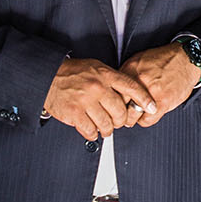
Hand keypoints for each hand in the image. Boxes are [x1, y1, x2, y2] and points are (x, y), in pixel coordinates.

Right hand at [42, 56, 156, 141]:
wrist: (48, 75)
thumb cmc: (73, 72)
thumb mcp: (96, 68)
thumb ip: (112, 79)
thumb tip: (130, 93)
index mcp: (105, 75)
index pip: (131, 87)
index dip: (144, 99)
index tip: (151, 108)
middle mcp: (97, 87)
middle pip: (120, 111)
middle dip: (121, 121)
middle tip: (118, 122)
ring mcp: (85, 101)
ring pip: (107, 124)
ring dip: (108, 130)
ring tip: (105, 128)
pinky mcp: (74, 113)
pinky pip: (90, 131)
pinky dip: (93, 133)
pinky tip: (92, 129)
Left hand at [117, 43, 200, 126]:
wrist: (186, 59)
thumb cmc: (164, 59)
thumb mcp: (140, 59)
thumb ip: (127, 73)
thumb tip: (116, 87)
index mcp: (131, 69)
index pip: (113, 90)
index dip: (111, 99)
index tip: (112, 104)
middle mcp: (139, 81)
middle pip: (119, 104)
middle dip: (119, 111)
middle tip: (120, 114)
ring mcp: (151, 93)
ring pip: (131, 115)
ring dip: (131, 118)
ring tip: (133, 116)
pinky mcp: (162, 103)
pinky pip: (146, 120)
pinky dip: (145, 120)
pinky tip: (146, 115)